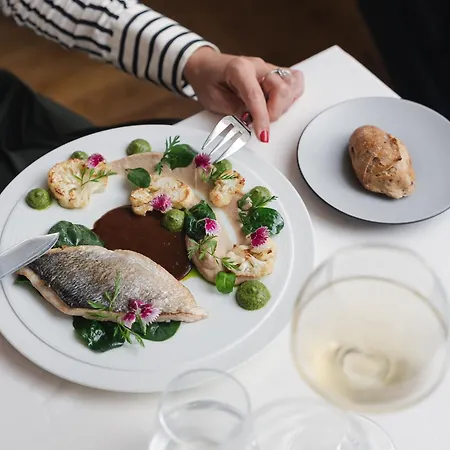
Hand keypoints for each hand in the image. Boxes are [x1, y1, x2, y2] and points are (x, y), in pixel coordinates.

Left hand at [184, 47, 304, 142]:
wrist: (206, 66)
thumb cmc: (207, 81)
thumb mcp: (214, 100)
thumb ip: (235, 110)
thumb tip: (252, 121)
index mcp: (239, 69)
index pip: (256, 95)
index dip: (261, 118)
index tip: (263, 135)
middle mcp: (258, 66)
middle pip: (282, 89)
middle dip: (274, 112)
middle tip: (260, 123)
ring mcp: (269, 68)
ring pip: (292, 85)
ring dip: (284, 105)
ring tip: (268, 113)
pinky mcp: (275, 74)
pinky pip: (294, 82)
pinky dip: (291, 96)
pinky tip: (279, 105)